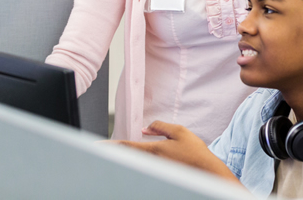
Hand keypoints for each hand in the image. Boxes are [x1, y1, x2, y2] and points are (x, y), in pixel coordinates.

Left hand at [108, 121, 242, 185]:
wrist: (206, 171)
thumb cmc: (195, 152)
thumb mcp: (179, 132)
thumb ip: (160, 127)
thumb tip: (146, 128)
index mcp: (153, 150)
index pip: (126, 146)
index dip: (109, 145)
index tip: (95, 146)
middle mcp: (151, 162)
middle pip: (127, 156)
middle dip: (114, 152)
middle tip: (101, 149)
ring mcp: (154, 170)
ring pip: (135, 162)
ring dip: (125, 157)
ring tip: (117, 153)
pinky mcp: (159, 175)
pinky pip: (144, 167)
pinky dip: (137, 162)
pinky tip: (139, 159)